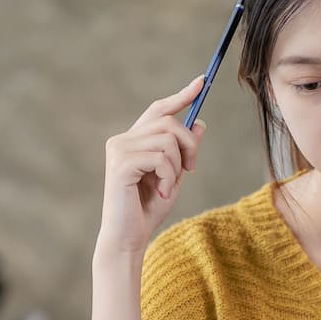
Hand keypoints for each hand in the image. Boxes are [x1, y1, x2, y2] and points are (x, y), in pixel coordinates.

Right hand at [97, 76, 207, 258]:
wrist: (129, 238)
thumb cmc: (147, 210)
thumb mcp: (174, 176)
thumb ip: (183, 151)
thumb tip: (199, 123)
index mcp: (132, 141)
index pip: (158, 110)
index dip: (181, 95)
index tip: (202, 82)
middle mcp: (122, 140)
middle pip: (169, 122)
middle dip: (189, 146)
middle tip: (191, 170)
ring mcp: (119, 150)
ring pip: (168, 141)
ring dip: (178, 167)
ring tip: (169, 188)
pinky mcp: (121, 164)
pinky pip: (161, 159)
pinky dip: (170, 178)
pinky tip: (162, 194)